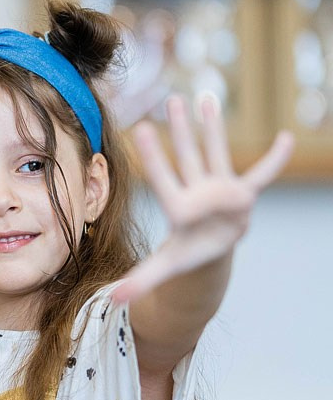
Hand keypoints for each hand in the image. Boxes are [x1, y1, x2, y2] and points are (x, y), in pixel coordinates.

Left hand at [113, 94, 293, 304]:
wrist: (206, 250)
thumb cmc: (184, 253)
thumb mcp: (163, 268)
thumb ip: (140, 281)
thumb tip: (114, 301)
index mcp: (178, 208)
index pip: (164, 179)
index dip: (155, 156)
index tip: (142, 129)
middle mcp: (198, 191)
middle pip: (189, 157)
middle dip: (182, 130)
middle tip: (171, 99)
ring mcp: (220, 189)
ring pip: (217, 153)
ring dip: (213, 128)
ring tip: (207, 97)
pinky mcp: (243, 194)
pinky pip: (262, 175)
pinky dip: (275, 160)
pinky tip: (286, 137)